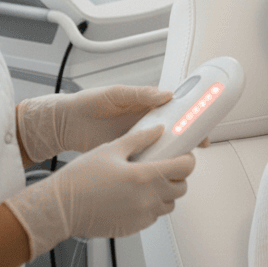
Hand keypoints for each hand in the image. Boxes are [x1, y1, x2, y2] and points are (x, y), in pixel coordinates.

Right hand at [4, 124, 195, 260]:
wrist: (59, 208)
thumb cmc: (80, 179)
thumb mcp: (111, 148)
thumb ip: (140, 138)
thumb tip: (159, 130)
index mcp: (144, 176)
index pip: (185, 167)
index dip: (187, 158)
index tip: (181, 154)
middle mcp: (147, 199)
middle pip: (182, 187)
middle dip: (178, 175)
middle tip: (165, 166)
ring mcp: (141, 216)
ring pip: (170, 204)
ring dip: (167, 192)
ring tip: (150, 181)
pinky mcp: (133, 228)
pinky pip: (154, 217)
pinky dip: (152, 206)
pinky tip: (137, 196)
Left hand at [17, 85, 209, 162]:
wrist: (65, 124)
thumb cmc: (89, 103)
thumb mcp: (116, 94)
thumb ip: (140, 95)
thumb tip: (166, 95)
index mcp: (146, 107)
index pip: (175, 112)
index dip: (190, 120)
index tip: (202, 128)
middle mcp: (144, 124)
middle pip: (172, 133)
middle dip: (187, 141)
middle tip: (196, 149)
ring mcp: (135, 141)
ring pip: (160, 149)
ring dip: (171, 155)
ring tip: (179, 163)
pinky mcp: (125, 155)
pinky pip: (144, 161)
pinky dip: (152, 166)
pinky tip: (158, 171)